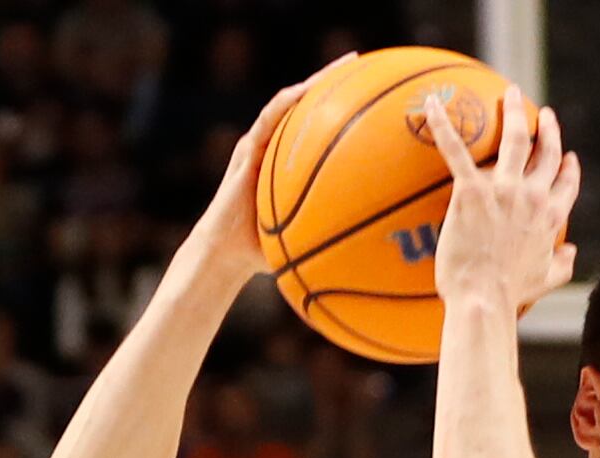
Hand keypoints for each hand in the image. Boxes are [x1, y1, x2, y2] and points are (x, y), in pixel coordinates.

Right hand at [193, 60, 356, 283]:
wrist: (227, 252)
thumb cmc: (266, 249)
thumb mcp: (305, 235)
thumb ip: (330, 229)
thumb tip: (372, 244)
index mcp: (288, 161)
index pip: (316, 124)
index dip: (339, 105)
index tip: (368, 92)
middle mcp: (274, 146)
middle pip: (305, 105)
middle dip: (331, 82)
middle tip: (359, 64)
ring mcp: (259, 145)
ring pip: (287, 103)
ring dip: (312, 83)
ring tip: (339, 68)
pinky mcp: (246, 150)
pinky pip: (267, 121)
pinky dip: (285, 104)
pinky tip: (303, 92)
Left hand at [429, 89, 579, 316]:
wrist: (484, 299)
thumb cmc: (510, 295)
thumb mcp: (545, 280)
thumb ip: (562, 264)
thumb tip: (573, 252)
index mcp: (551, 218)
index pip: (566, 184)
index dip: (569, 168)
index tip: (568, 157)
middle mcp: (533, 197)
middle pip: (546, 152)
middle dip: (547, 129)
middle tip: (543, 114)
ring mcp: (504, 190)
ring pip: (515, 139)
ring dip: (514, 112)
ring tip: (510, 94)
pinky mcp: (472, 191)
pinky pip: (456, 150)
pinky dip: (443, 125)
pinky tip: (433, 104)